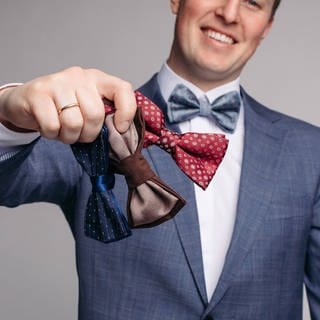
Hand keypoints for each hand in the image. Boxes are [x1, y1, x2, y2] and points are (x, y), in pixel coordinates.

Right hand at [0, 67, 136, 142]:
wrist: (26, 102)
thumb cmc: (63, 109)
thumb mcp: (87, 108)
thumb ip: (104, 116)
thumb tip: (120, 135)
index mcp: (98, 79)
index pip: (122, 89)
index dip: (126, 111)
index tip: (120, 128)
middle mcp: (80, 76)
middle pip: (95, 114)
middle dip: (88, 134)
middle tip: (79, 134)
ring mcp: (58, 82)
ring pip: (74, 123)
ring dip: (69, 137)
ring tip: (63, 131)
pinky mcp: (38, 92)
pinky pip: (52, 126)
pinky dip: (52, 135)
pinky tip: (50, 128)